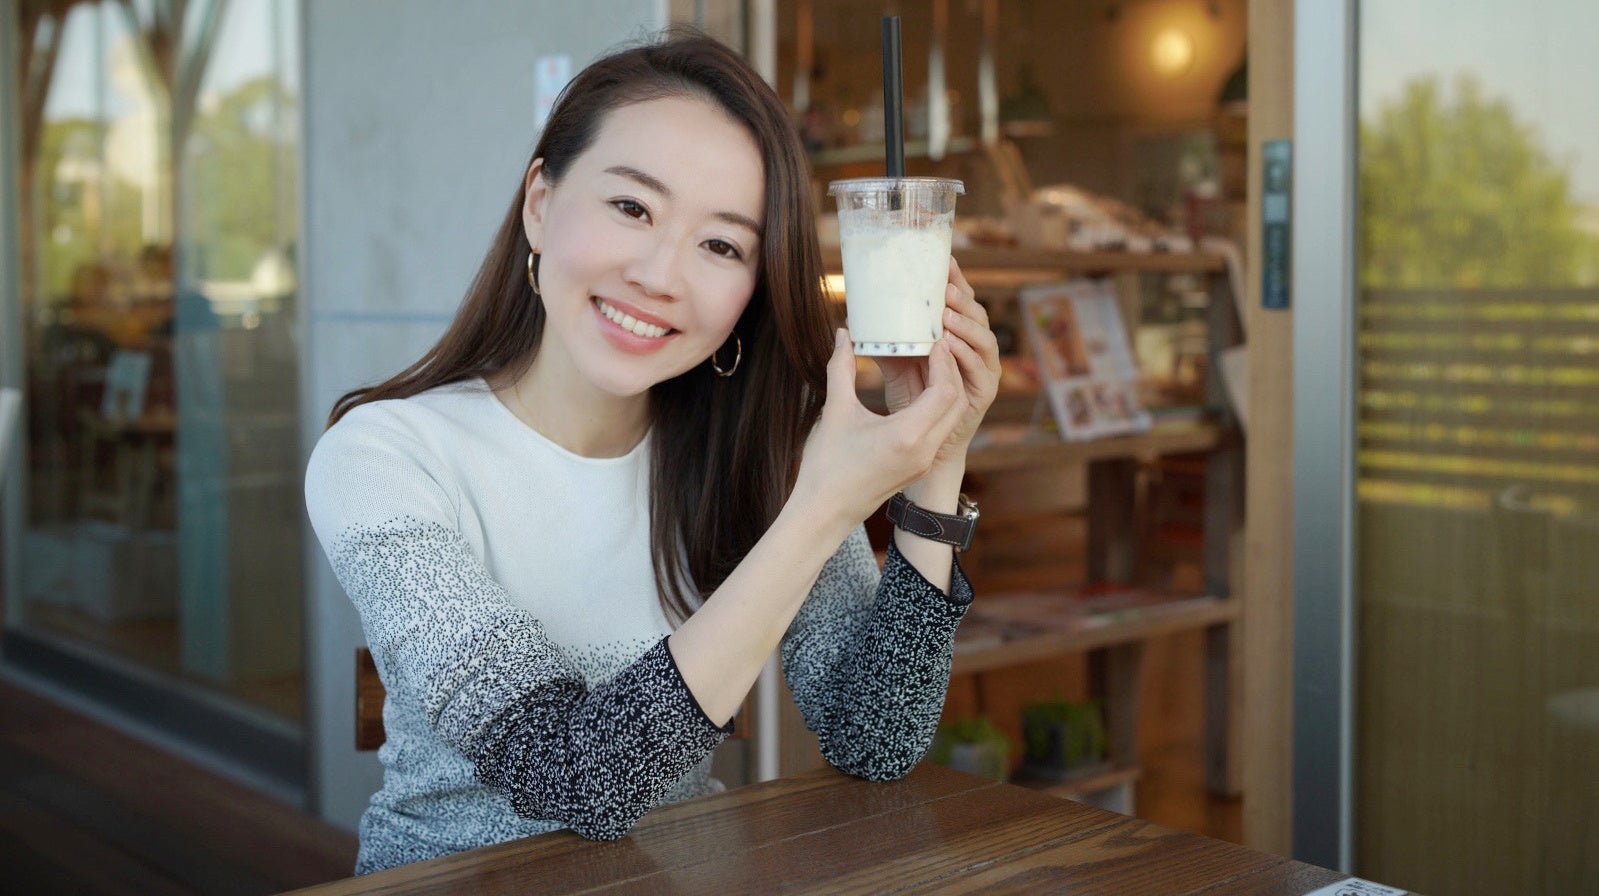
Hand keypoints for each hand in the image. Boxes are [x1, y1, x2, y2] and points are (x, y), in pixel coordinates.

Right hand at [792, 329, 967, 530]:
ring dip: (946, 388)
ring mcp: (924, 460)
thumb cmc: (826, 466)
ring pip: (950, 417)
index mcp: (908, 436)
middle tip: (935, 344)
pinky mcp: (918, 465)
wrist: (825, 513)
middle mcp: (924, 450)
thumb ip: (841, 368)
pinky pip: (939, 430)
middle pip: (956, 402)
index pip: (945, 390)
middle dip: (949, 371)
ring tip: (929, 362)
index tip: (933, 339)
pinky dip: (936, 406)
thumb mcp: (835, 412)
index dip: (943, 362)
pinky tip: (918, 389)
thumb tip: (842, 334)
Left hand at [873, 257, 1001, 466]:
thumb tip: (851, 325)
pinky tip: (951, 344)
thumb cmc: (910, 404)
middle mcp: (973, 352)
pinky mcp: (984, 394)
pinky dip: (968, 355)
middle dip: (963, 297)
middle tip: (944, 283)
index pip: (960, 304)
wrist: (925, 451)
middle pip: (977, 315)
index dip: (956, 282)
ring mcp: (982, 373)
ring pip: (984, 340)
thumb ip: (882, 346)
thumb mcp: (894, 368)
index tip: (943, 261)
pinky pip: (982, 370)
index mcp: (955, 340)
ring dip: (966, 324)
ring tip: (945, 312)